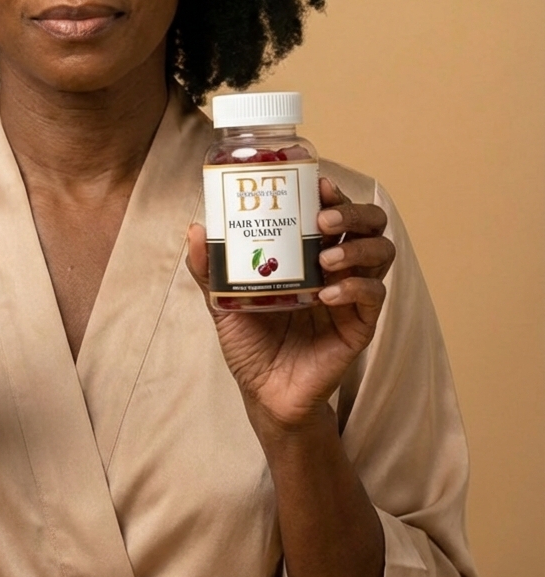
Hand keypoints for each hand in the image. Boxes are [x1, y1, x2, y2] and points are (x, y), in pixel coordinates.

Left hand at [187, 178, 394, 432]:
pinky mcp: (360, 326)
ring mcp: (352, 296)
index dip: (334, 193)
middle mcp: (336, 268)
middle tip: (324, 220)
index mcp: (309, 254)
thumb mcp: (223, 301)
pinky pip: (374, 297)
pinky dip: (355, 289)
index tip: (318, 184)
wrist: (263, 393)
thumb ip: (209, 268)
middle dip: (353, 213)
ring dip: (357, 248)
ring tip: (325, 259)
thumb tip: (196, 228)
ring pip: (381, 253)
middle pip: (369, 224)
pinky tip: (327, 295)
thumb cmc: (250, 342)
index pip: (335, 212)